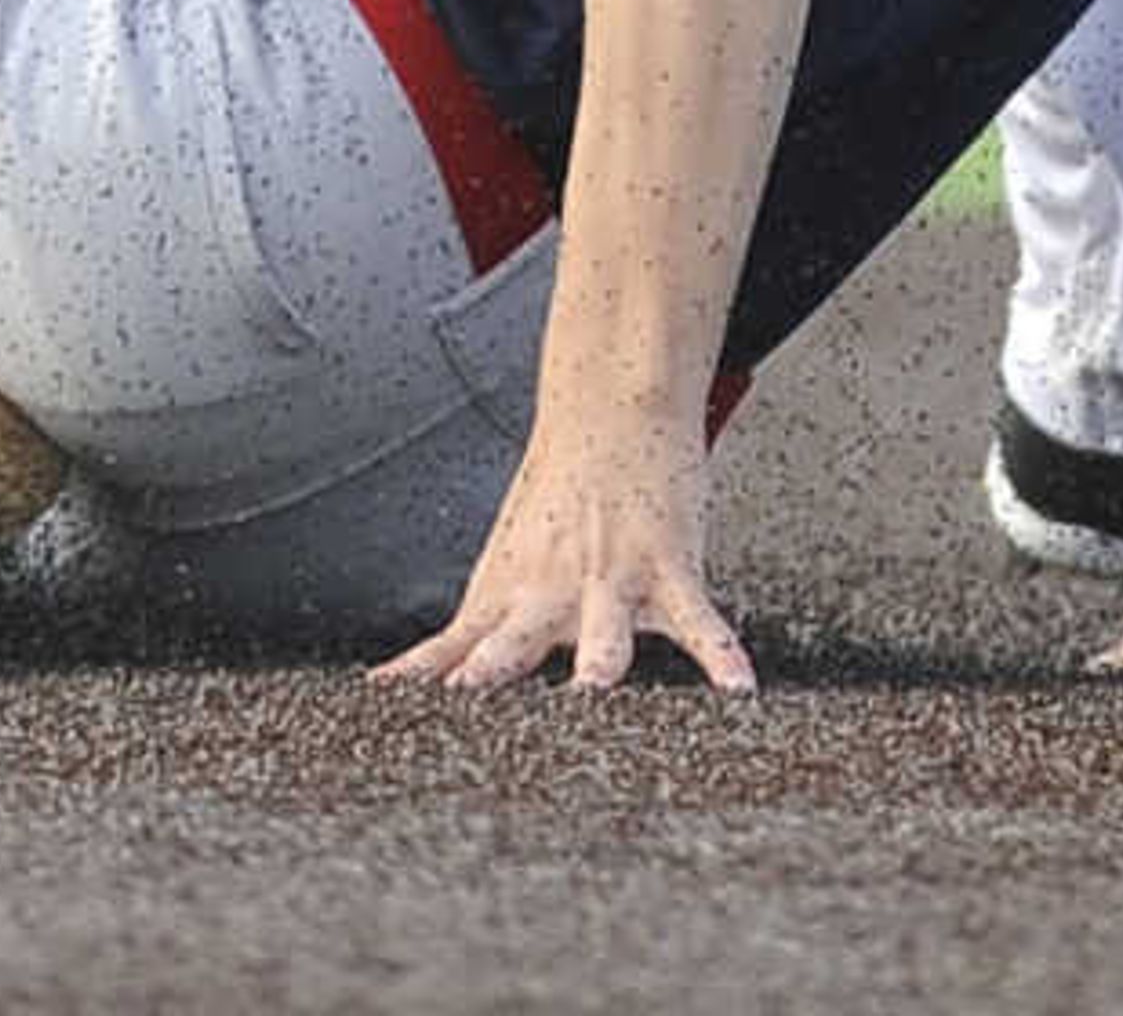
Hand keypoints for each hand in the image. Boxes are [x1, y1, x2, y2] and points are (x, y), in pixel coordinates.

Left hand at [371, 415, 752, 697]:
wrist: (613, 407)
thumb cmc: (555, 501)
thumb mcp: (503, 566)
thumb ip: (471, 636)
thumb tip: (404, 688)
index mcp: (507, 594)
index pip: (453, 646)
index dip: (420, 680)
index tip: (384, 714)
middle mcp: (551, 590)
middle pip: (516, 638)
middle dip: (494, 669)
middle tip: (471, 696)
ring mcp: (611, 577)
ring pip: (604, 627)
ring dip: (598, 656)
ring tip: (597, 686)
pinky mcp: (669, 566)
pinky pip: (698, 620)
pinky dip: (720, 655)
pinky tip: (738, 689)